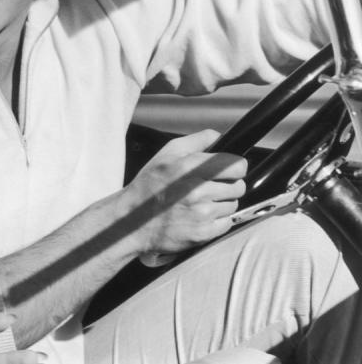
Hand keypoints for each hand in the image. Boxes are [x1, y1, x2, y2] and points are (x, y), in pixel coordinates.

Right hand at [123, 129, 246, 255]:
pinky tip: (199, 216)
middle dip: (228, 185)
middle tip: (209, 187)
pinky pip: (227, 223)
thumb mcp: (165, 154)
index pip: (236, 166)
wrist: (131, 222)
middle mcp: (197, 191)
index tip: (227, 170)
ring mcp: (201, 214)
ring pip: (233, 205)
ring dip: (221, 203)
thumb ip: (196, 141)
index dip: (235, 167)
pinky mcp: (203, 233)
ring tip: (200, 202)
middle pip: (238, 186)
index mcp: (188, 167)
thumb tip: (218, 136)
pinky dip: (217, 220)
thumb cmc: (149, 185)